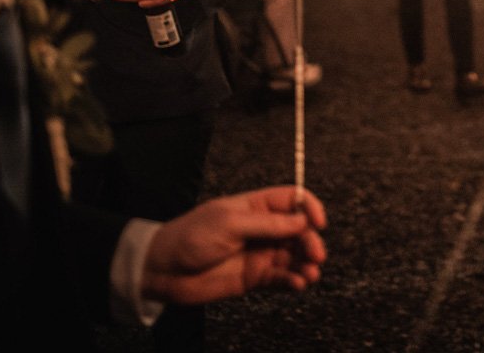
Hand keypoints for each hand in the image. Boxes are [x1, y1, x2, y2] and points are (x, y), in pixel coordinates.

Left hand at [142, 186, 327, 304]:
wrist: (164, 270)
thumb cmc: (191, 237)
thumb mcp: (230, 223)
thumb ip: (268, 224)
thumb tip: (302, 220)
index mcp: (255, 206)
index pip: (292, 200)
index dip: (309, 208)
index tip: (318, 222)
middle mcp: (262, 229)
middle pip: (299, 230)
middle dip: (310, 241)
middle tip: (315, 255)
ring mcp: (259, 253)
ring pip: (293, 255)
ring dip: (306, 263)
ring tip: (309, 274)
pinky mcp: (255, 277)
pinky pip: (281, 277)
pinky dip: (293, 280)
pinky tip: (297, 284)